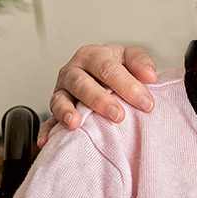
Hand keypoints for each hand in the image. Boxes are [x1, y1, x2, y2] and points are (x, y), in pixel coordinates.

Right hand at [38, 44, 158, 146]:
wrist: (103, 75)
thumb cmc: (117, 67)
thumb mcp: (130, 57)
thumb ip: (141, 63)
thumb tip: (149, 76)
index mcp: (93, 55)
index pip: (108, 68)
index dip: (127, 85)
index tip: (146, 103)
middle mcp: (73, 71)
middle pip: (82, 83)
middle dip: (100, 100)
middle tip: (118, 115)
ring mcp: (61, 91)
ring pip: (60, 100)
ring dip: (67, 112)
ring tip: (75, 124)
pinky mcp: (56, 109)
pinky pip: (48, 121)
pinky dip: (47, 131)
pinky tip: (47, 141)